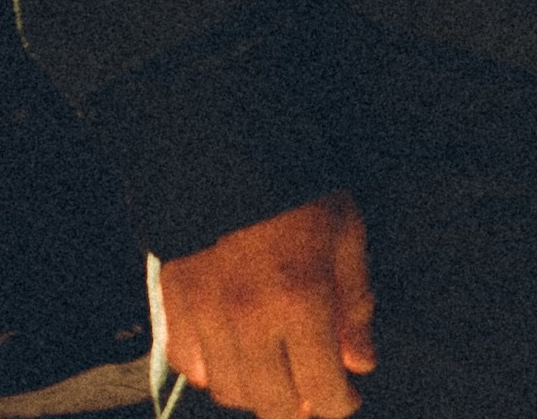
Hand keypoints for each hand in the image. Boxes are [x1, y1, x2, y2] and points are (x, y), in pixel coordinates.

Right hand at [151, 195, 374, 418]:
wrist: (226, 144)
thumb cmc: (297, 186)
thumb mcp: (345, 230)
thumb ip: (354, 301)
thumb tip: (360, 360)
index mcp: (302, 299)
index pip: (322, 390)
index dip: (341, 403)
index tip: (348, 396)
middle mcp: (251, 319)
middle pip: (273, 405)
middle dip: (300, 407)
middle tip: (313, 390)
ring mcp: (208, 316)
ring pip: (231, 392)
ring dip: (258, 393)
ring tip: (277, 372)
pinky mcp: (175, 305)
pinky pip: (191, 366)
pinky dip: (214, 372)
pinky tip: (235, 354)